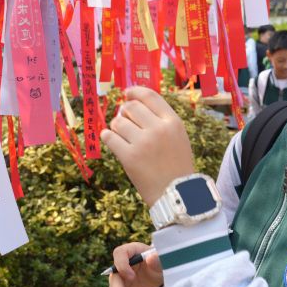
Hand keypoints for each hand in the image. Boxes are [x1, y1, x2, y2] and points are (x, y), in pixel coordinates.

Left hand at [101, 86, 194, 205]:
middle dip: (124, 112)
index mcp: (173, 122)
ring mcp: (144, 143)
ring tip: (121, 136)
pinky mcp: (129, 157)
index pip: (150, 96)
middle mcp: (159, 129)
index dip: (135, 91)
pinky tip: (111, 140)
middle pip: (131, 107)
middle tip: (124, 121)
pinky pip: (109, 137)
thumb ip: (160, 120)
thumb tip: (131, 103)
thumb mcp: (178, 137)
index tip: (127, 93)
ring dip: (116, 127)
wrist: (177, 195)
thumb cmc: (176, 165)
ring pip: (118, 122)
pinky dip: (107, 137)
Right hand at [107, 242, 163, 286]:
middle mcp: (122, 262)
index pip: (119, 254)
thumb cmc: (162, 262)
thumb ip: (158, 260)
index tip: (132, 278)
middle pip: (114, 277)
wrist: (162, 272)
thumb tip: (150, 258)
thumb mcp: (163, 261)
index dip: (122, 266)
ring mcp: (120, 275)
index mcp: (131, 250)